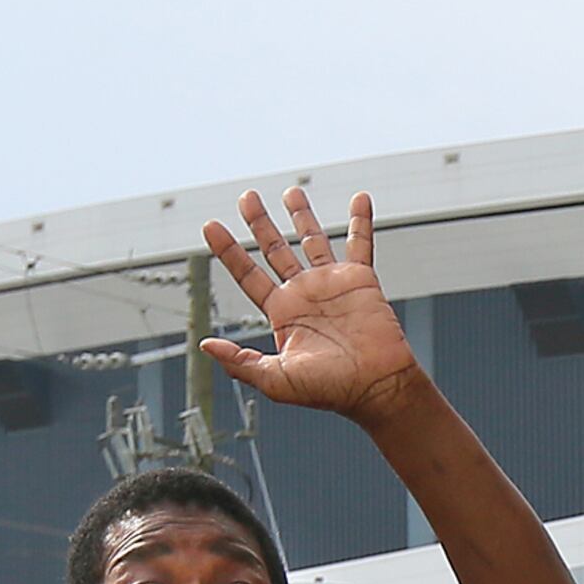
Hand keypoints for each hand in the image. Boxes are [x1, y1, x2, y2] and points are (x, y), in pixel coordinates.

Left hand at [201, 187, 425, 424]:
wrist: (377, 388)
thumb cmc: (330, 391)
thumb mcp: (276, 380)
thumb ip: (240, 362)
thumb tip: (206, 345)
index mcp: (282, 313)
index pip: (248, 274)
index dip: (228, 251)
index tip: (210, 226)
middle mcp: (304, 294)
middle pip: (274, 249)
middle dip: (259, 223)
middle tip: (247, 198)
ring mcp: (332, 284)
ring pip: (312, 240)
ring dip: (302, 215)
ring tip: (292, 191)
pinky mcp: (361, 280)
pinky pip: (360, 243)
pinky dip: (361, 220)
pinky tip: (360, 198)